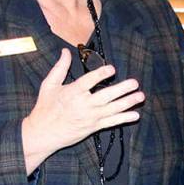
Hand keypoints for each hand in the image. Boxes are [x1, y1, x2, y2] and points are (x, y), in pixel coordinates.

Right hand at [21, 49, 143, 172]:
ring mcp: (90, 117)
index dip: (101, 74)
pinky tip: (135, 115)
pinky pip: (112, 123)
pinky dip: (124, 119)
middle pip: (106, 96)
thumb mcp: (49, 85)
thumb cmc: (45, 107)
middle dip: (122, 89)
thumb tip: (66, 51)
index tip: (112, 69)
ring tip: (140, 96)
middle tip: (134, 82)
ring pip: (112, 109)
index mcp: (72, 92)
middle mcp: (83, 105)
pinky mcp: (93, 127)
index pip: (89, 81)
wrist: (43, 133)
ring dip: (128, 102)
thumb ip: (60, 68)